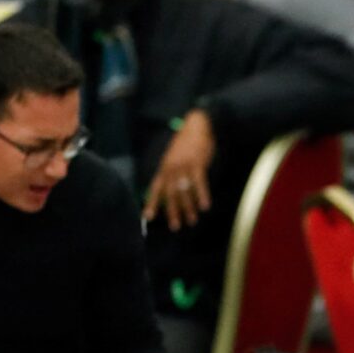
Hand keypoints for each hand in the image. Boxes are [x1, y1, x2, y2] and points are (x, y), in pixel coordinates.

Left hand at [143, 110, 217, 230]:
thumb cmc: (187, 143)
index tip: (148, 217)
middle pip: (170, 194)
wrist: (197, 126)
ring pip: (184, 191)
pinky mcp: (197, 164)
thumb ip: (171, 172)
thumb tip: (172, 189)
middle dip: (172, 211)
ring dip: (188, 207)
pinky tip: (205, 205)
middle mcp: (171, 168)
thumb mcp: (174, 157)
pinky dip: (202, 195)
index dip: (151, 202)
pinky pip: (199, 183)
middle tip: (175, 226)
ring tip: (192, 220)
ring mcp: (184, 166)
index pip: (155, 188)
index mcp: (164, 167)